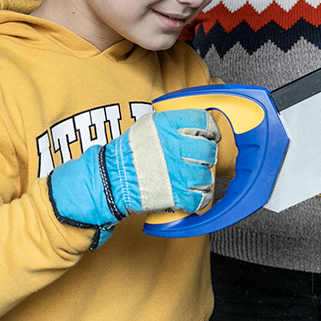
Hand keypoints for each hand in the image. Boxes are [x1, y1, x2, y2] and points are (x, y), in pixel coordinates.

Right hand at [49, 109, 220, 246]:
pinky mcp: (175, 195)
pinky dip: (200, 199)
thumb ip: (170, 124)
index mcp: (167, 126)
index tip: (211, 135)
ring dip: (203, 179)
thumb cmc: (126, 154)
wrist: (109, 180)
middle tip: (199, 160)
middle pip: (209, 150)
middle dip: (207, 156)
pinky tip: (193, 195)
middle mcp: (174, 146)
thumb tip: (193, 125)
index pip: (203, 121)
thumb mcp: (146, 127)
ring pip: (207, 175)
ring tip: (192, 179)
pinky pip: (201, 198)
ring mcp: (176, 172)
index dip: (211, 129)